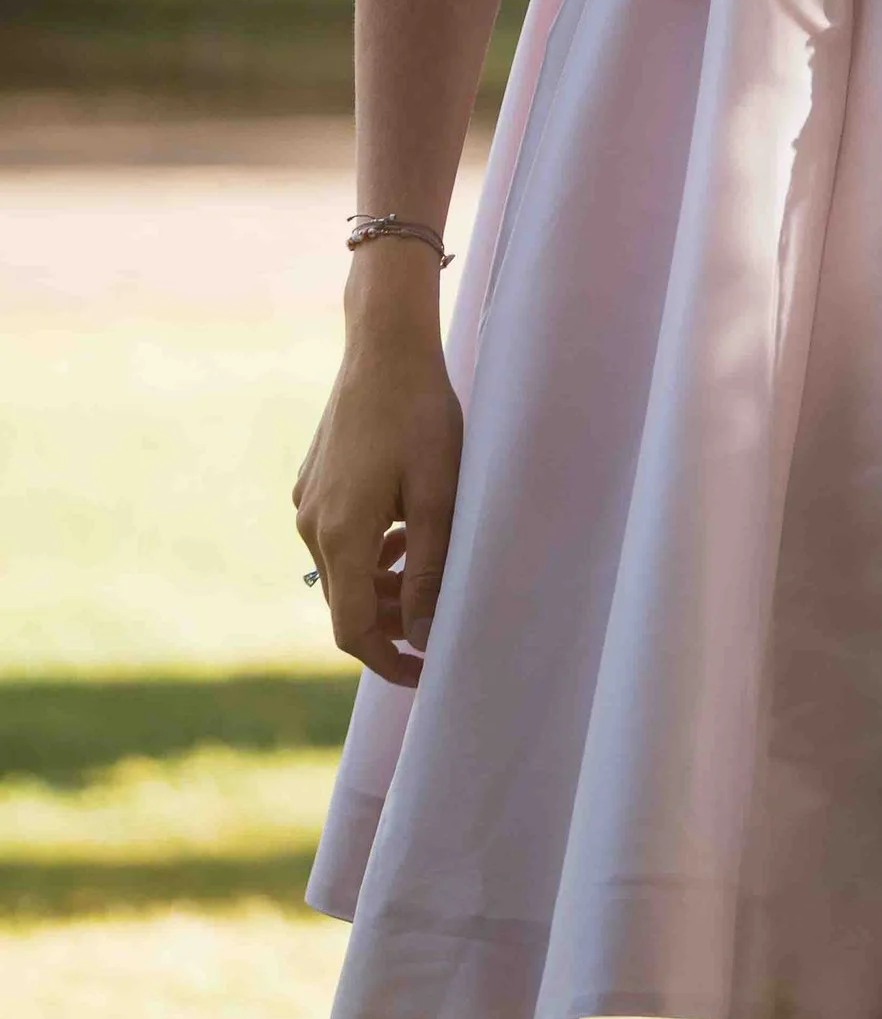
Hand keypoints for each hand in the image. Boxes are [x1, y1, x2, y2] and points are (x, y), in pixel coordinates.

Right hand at [295, 268, 464, 683]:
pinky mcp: (312, 484)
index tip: (426, 672)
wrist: (384, 346)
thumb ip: (430, 568)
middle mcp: (313, 526)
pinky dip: (369, 552)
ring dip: (382, 585)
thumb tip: (425, 633)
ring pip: (342, 571)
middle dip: (391, 624)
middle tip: (437, 621)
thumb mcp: (438, 494)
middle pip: (346, 604)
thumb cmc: (420, 414)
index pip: (354, 630)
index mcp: (342, 535)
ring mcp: (307, 504)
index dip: (388, 661)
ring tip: (428, 572)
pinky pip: (336, 539)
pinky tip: (403, 532)